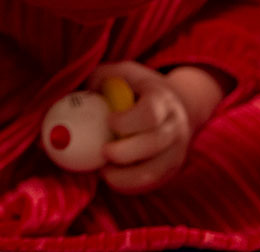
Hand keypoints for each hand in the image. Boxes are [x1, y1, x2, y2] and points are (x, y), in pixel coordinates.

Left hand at [88, 62, 221, 193]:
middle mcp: (175, 125)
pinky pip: (149, 184)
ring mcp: (176, 150)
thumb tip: (81, 94)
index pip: (150, 113)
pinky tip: (112, 176)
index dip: (127, 121)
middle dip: (124, 152)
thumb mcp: (124, 75)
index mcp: (162, 99)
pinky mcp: (171, 170)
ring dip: (124, 176)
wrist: (178, 106)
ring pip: (153, 171)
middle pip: (154, 144)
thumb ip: (103, 79)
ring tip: (103, 170)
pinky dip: (128, 185)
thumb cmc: (139, 90)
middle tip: (103, 152)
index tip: (110, 121)